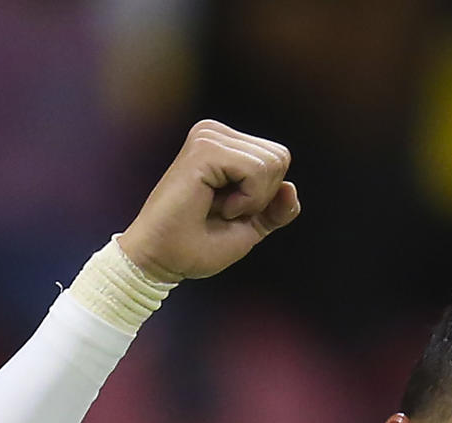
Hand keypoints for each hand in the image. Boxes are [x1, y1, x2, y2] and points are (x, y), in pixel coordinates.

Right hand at [115, 120, 300, 283]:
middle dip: (262, 196)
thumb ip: (275, 209)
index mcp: (224, 145)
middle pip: (280, 157)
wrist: (160, 260)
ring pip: (273, 163)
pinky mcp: (204, 149)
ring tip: (217, 209)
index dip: (266, 197)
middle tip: (223, 211)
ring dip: (252, 200)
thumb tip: (291, 187)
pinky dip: (246, 199)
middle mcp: (214, 132)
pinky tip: (216, 206)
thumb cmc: (196, 246)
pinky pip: (257, 171)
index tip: (231, 211)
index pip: (279, 158)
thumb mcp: (250, 227)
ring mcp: (208, 137)